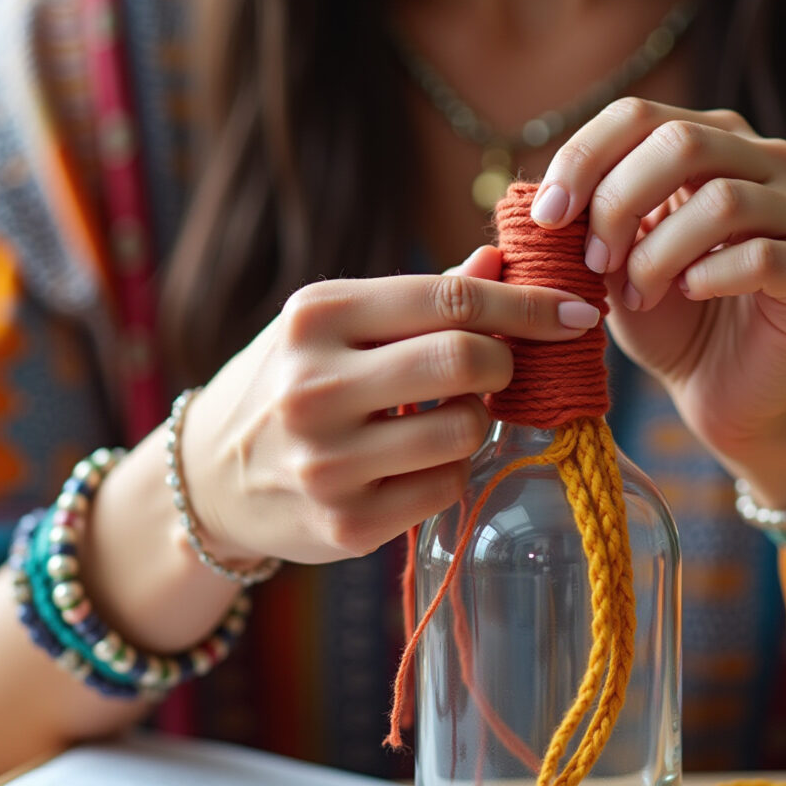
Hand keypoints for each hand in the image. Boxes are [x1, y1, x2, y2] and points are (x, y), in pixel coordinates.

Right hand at [179, 249, 601, 564]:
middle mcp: (313, 386)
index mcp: (316, 316)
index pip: (451, 299)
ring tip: (444, 416)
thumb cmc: (289, 381)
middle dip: (505, 362)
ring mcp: (328, 462)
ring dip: (478, 421)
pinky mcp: (346, 524)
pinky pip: (446, 487)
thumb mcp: (335, 324)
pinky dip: (450, 470)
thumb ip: (421, 296)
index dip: (528, 305)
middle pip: (466, 361)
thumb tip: (503, 261)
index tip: (576, 314)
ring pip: (465, 431)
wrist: (209, 477)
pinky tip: (415, 461)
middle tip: (498, 368)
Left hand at [532, 98, 785, 462]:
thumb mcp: (612, 259)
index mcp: (714, 140)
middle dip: (618, 203)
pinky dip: (708, 278)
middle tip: (591, 263)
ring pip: (723, 201)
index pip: (640, 114)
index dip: (582, 158)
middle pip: (681, 142)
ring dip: (658, 253)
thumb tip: (541, 196)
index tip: (546, 218)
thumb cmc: (665, 315)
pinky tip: (688, 296)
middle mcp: (769, 160)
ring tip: (636, 295)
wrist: (721, 389)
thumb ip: (586, 218)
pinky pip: (762, 257)